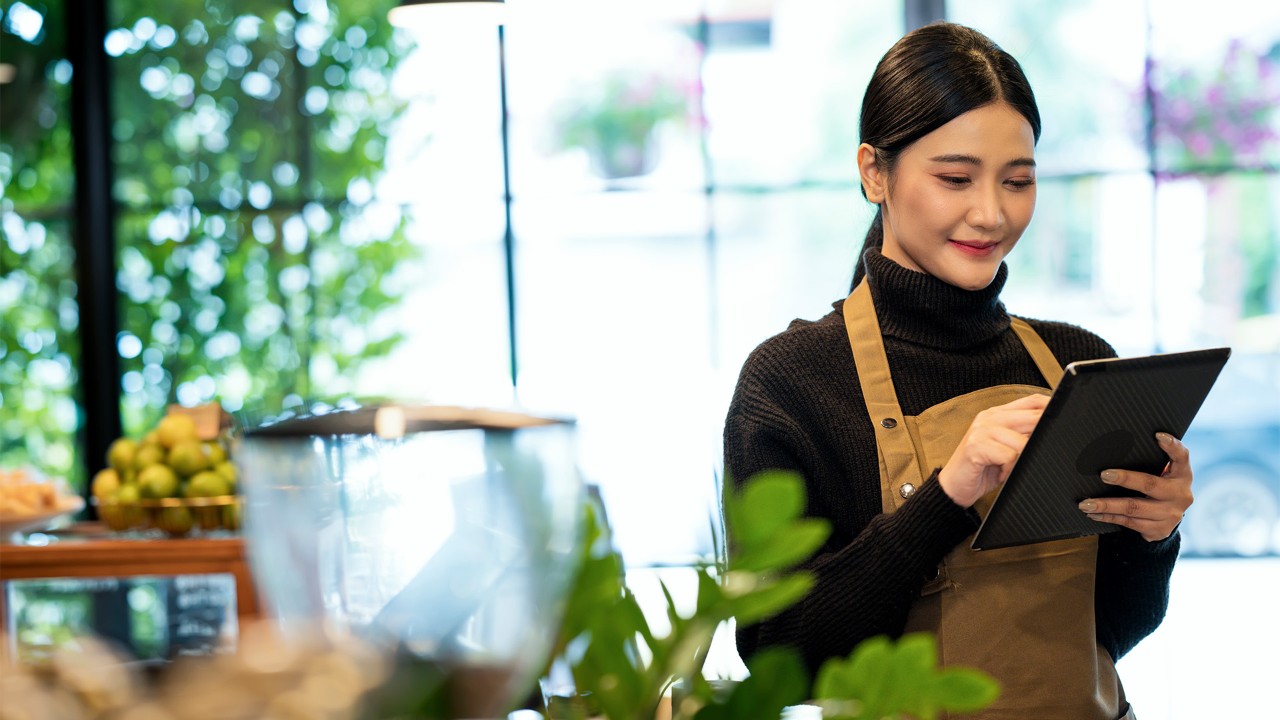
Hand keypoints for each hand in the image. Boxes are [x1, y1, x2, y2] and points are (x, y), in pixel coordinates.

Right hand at [938, 393, 1048, 507]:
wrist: (953, 488)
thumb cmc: (983, 469)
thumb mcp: (1007, 449)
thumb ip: (1024, 436)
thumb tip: (1053, 433)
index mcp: (998, 413)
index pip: (1033, 401)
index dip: (1051, 409)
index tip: (1064, 423)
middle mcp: (990, 417)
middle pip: (1032, 418)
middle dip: (1042, 438)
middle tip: (1036, 455)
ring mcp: (981, 430)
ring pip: (1023, 441)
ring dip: (1022, 460)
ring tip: (1010, 469)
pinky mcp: (975, 446)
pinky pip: (1009, 456)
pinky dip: (1009, 469)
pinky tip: (1000, 474)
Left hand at [1077, 432, 1193, 541]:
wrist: (1170, 517)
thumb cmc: (1161, 486)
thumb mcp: (1165, 472)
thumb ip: (1153, 459)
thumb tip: (1116, 446)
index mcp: (1182, 475)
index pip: (1181, 456)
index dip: (1172, 445)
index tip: (1158, 436)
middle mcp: (1180, 494)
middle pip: (1150, 484)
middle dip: (1125, 479)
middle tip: (1104, 475)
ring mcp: (1170, 514)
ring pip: (1133, 508)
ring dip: (1106, 505)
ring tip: (1086, 503)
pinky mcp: (1158, 530)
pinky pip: (1128, 522)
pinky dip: (1108, 517)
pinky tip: (1094, 514)